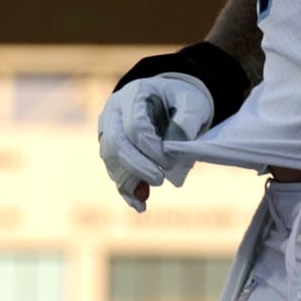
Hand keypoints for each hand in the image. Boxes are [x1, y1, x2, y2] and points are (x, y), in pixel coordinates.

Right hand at [97, 72, 213, 211]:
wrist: (169, 99)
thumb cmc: (181, 99)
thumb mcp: (192, 103)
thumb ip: (187, 121)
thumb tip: (174, 148)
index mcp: (133, 94)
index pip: (134, 125)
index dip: (150, 147)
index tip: (169, 160)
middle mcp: (114, 111)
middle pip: (116, 143)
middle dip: (137, 166)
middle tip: (160, 179)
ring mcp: (108, 130)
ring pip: (110, 159)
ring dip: (130, 179)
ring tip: (150, 193)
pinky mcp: (111, 149)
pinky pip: (113, 172)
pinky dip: (126, 190)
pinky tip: (140, 205)